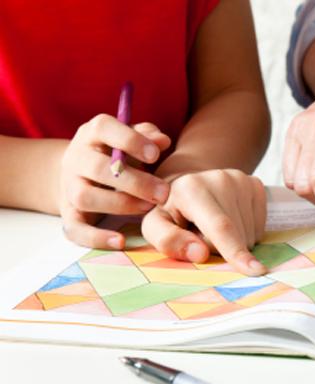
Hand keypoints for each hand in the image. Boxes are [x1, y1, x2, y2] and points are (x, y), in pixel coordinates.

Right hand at [60, 115, 170, 248]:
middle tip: (162, 192)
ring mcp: (69, 187)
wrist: (80, 175)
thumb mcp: (131, 140)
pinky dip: (96, 238)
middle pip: (97, 168)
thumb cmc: (117, 154)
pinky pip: (75, 229)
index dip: (129, 140)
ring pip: (85, 197)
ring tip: (148, 208)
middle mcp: (76, 159)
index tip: (156, 155)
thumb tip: (162, 141)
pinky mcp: (69, 214)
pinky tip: (120, 241)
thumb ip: (147, 136)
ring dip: (120, 204)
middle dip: (134, 181)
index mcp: (91, 134)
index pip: (103, 128)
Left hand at [141, 169, 267, 275]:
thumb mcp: (154, 226)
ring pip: (249, 234)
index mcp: (191, 189)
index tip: (254, 271)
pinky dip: (246, 233)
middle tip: (200, 236)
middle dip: (221, 249)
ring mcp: (241, 181)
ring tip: (212, 228)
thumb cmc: (169, 210)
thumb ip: (168, 241)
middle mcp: (221, 179)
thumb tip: (200, 254)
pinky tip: (229, 221)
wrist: (186, 183)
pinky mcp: (255, 185)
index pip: (220, 226)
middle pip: (236, 235)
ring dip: (233, 242)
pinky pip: (259, 227)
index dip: (235, 250)